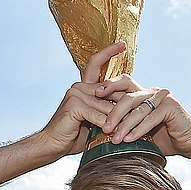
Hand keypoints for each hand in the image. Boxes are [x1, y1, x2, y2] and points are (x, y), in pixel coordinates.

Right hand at [36, 42, 126, 157]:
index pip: (96, 63)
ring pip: (107, 106)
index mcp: (84, 86)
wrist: (52, 145)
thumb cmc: (75, 135)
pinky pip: (99, 116)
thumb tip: (131, 107)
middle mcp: (79, 86)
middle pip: (111, 92)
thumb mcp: (96, 120)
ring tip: (126, 132)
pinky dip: (107, 126)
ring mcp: (76, 94)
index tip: (123, 43)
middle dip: (125, 107)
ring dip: (118, 121)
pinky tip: (110, 134)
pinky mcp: (74, 105)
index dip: (109, 52)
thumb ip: (107, 110)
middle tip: (138, 117)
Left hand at [94, 74, 190, 155]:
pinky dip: (139, 129)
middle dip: (113, 112)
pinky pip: (151, 117)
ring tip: (115, 139)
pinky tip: (130, 139)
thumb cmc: (163, 138)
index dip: (108, 86)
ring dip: (125, 125)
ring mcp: (162, 97)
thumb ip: (125, 123)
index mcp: (143, 93)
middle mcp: (152, 92)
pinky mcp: (170, 106)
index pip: (123, 84)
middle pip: (127, 96)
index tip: (94, 95)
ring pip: (138, 108)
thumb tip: (100, 128)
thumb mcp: (140, 129)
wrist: (189, 142)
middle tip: (104, 126)